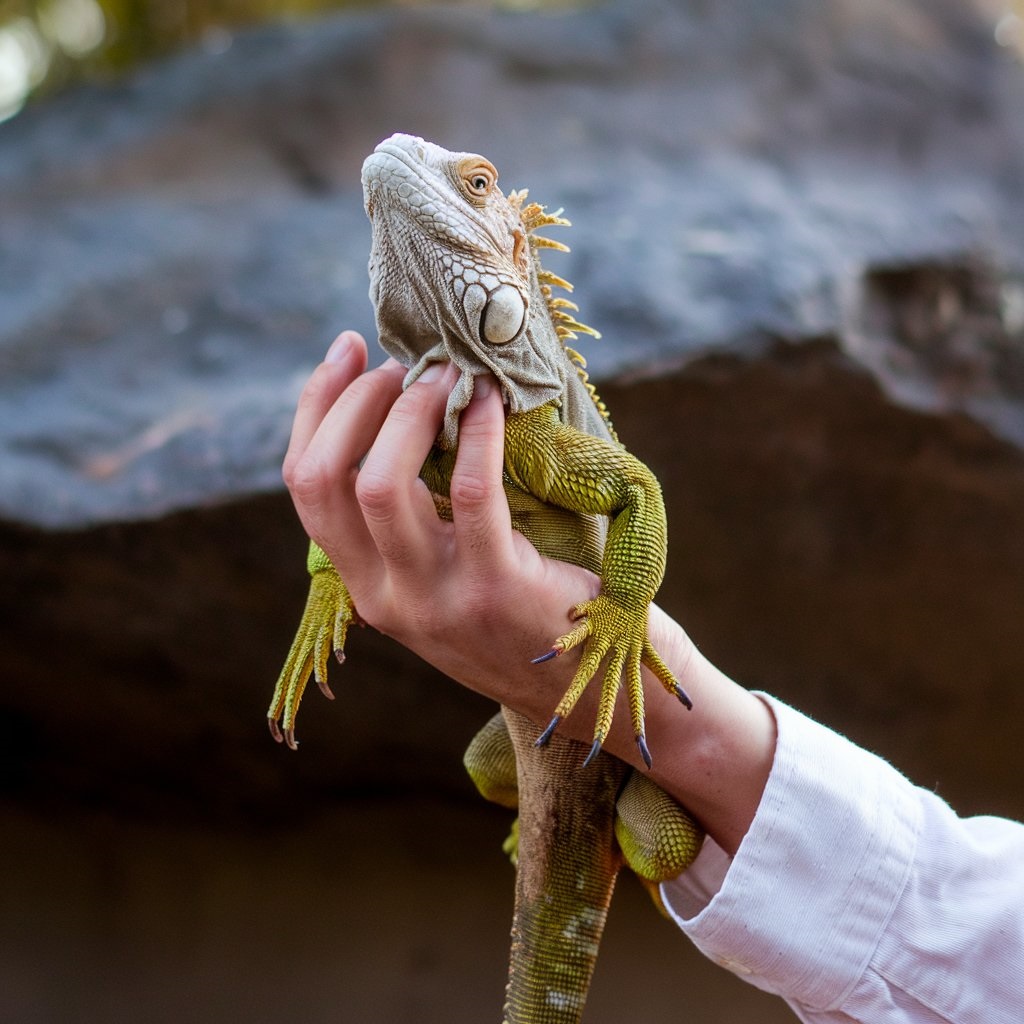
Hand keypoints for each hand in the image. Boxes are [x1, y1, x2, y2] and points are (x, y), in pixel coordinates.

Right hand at [282, 330, 775, 853]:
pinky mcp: (495, 588)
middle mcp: (384, 598)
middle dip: (354, 403)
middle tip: (401, 365)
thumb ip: (410, 523)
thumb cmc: (517, 613)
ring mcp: (435, 598)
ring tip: (445, 377)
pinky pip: (470, 491)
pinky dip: (476, 434)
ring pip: (380, 484)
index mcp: (364, 588)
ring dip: (408, 412)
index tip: (346, 353)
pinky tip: (490, 403)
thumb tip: (401, 416)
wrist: (582, 686)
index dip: (315, 409)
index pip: (306, 488)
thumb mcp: (440, 579)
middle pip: (326, 480)